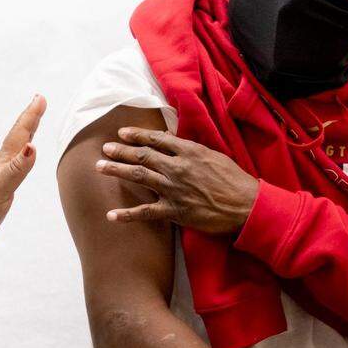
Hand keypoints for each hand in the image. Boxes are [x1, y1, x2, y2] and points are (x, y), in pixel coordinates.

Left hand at [0, 94, 45, 242]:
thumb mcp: (0, 188)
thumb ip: (17, 168)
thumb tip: (32, 147)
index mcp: (3, 161)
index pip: (21, 134)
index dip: (31, 116)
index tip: (40, 98)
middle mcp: (2, 164)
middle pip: (19, 136)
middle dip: (30, 118)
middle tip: (39, 101)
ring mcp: (0, 174)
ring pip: (16, 148)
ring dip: (26, 133)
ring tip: (32, 123)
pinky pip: (15, 163)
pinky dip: (22, 154)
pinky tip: (20, 157)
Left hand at [95, 127, 258, 233]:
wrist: (247, 206)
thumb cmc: (235, 181)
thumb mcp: (215, 156)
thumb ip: (192, 150)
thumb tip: (174, 140)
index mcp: (189, 152)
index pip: (157, 139)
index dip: (137, 135)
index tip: (122, 132)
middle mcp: (177, 168)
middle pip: (143, 155)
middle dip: (121, 150)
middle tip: (105, 148)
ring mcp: (174, 189)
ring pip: (139, 176)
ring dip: (117, 170)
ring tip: (100, 167)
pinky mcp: (175, 211)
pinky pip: (146, 212)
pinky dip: (127, 215)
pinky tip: (111, 215)